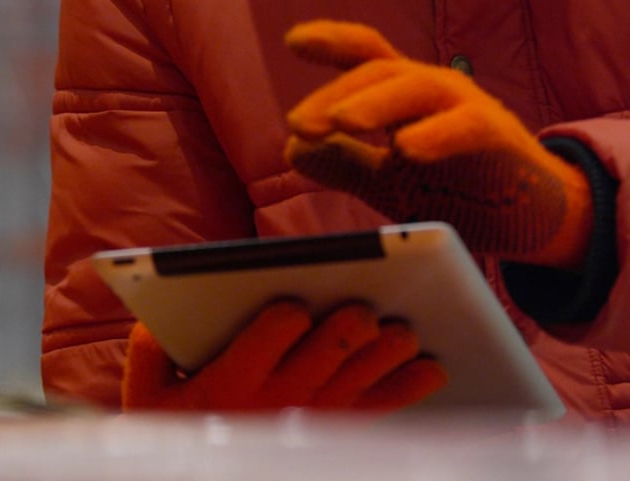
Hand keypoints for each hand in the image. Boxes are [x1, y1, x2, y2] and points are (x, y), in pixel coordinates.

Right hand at [121, 300, 446, 412]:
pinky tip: (432, 366)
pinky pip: (381, 405)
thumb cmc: (174, 424)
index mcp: (233, 380)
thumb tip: (161, 311)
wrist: (200, 470)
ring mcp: (314, 414)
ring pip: (363, 374)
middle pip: (330, 350)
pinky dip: (409, 386)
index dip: (287, 317)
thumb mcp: (146, 390)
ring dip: (388, 350)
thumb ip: (149, 347)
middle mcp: (280, 398)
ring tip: (405, 330)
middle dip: (350, 325)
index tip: (294, 306)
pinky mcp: (337, 426)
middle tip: (364, 307)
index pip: (272, 336)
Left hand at [282, 20, 591, 269]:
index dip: (330, 42)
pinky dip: (435, 135)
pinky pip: (465, 127)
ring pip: (416, 89)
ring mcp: (465, 107)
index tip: (293, 40)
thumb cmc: (456, 189)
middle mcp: (431, 90)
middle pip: (377, 73)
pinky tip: (407, 149)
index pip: (364, 56)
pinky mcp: (496, 136)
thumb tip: (292, 149)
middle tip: (296, 124)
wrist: (527, 218)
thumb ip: (343, 163)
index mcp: (402, 96)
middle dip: (332, 97)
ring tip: (341, 122)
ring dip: (374, 104)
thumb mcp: (386, 181)